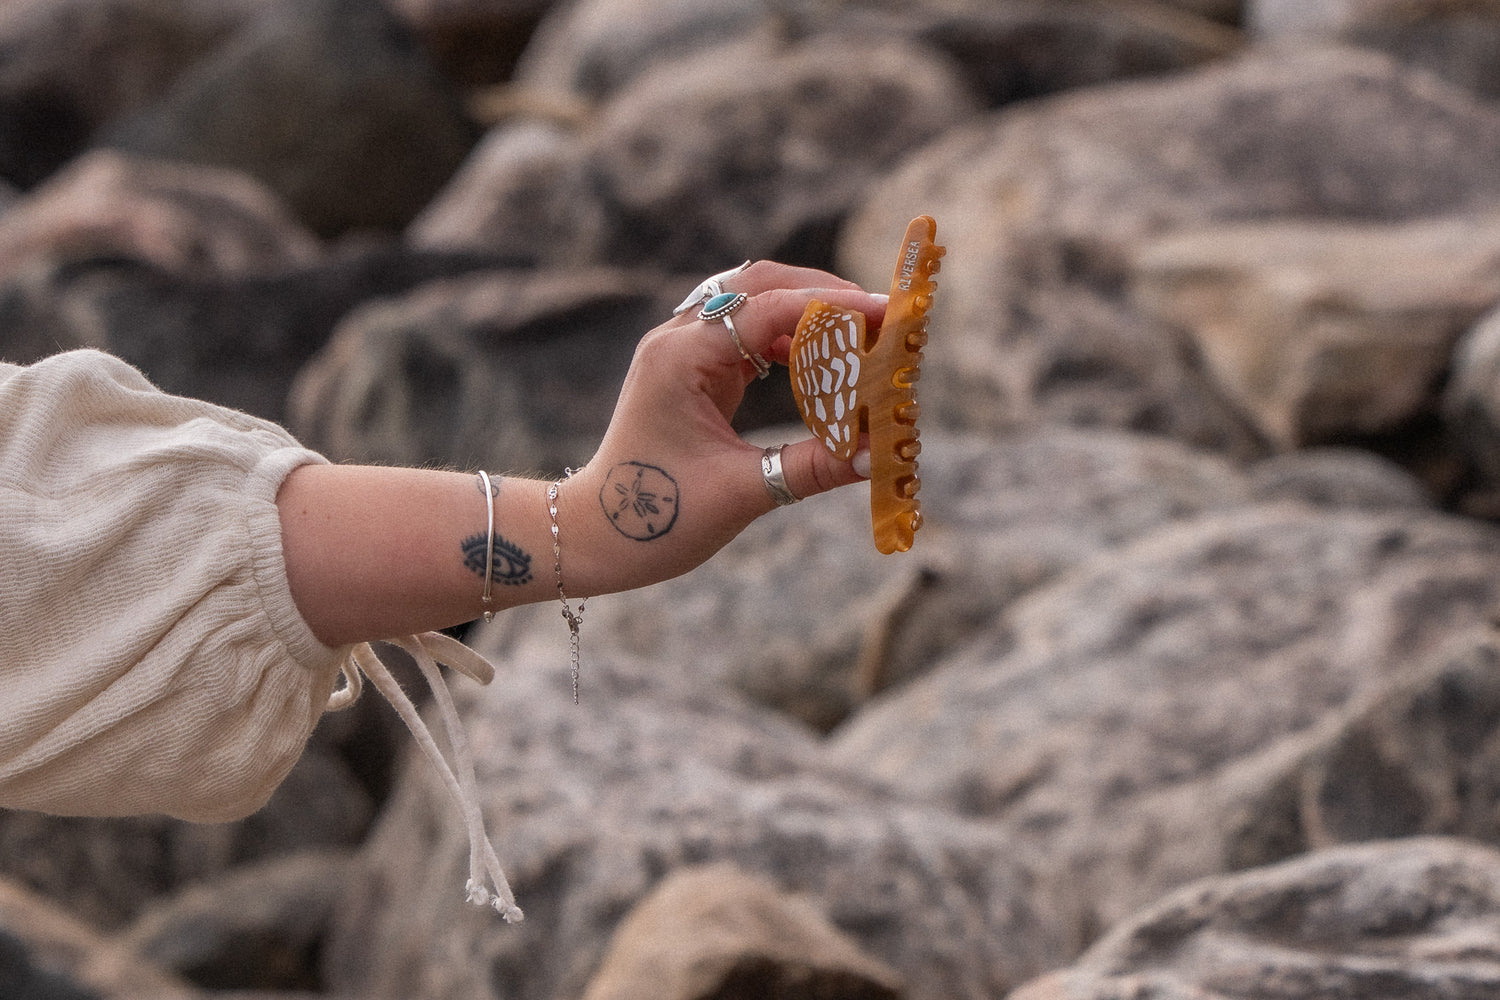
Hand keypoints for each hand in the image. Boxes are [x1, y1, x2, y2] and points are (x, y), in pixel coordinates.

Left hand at [278, 261, 885, 645]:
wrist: (593, 535)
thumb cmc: (655, 519)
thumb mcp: (743, 493)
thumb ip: (813, 468)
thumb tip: (880, 454)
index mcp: (682, 358)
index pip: (769, 309)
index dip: (833, 307)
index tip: (887, 315)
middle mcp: (678, 340)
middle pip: (759, 284)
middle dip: (823, 294)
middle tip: (881, 318)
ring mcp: (681, 350)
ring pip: (752, 302)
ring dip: (807, 311)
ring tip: (861, 336)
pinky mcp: (689, 369)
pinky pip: (745, 332)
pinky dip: (788, 337)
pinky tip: (823, 360)